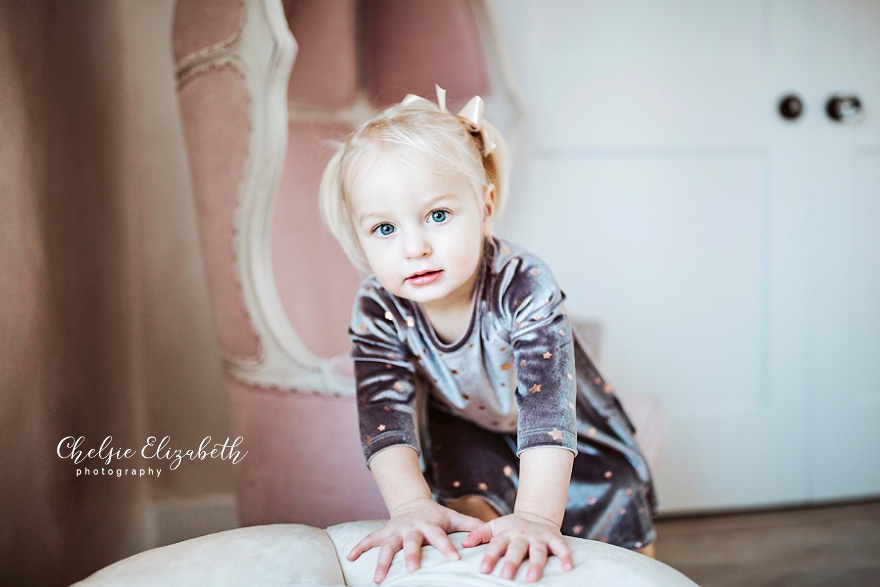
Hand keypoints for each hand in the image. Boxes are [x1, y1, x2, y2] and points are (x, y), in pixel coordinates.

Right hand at [346, 498, 482, 583]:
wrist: (412, 503)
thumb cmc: (436, 516)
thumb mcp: (452, 517)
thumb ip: (470, 526)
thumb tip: (489, 534)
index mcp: (430, 525)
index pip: (440, 537)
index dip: (447, 547)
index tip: (454, 559)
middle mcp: (411, 527)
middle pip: (411, 542)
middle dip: (411, 556)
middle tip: (413, 571)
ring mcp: (395, 530)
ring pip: (387, 545)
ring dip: (382, 561)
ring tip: (378, 579)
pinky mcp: (383, 532)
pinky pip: (369, 539)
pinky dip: (359, 547)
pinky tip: (350, 558)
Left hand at [461, 512, 573, 581]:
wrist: (537, 516)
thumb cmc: (512, 527)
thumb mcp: (495, 527)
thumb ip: (480, 534)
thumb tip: (464, 543)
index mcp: (507, 532)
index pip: (496, 544)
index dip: (490, 556)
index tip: (484, 569)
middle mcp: (523, 535)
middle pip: (516, 549)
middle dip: (512, 562)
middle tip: (506, 577)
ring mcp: (539, 537)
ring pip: (538, 550)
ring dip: (536, 564)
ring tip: (532, 578)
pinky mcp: (555, 538)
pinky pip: (561, 548)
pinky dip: (565, 557)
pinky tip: (568, 568)